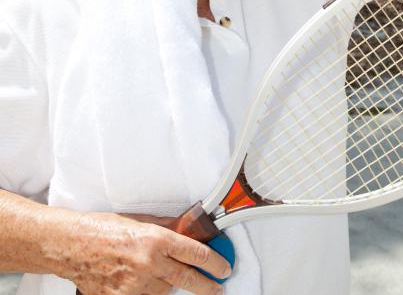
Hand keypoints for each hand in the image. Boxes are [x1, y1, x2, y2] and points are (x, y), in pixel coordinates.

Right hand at [59, 211, 228, 294]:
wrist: (72, 245)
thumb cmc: (103, 228)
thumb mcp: (140, 221)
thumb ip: (167, 228)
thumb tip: (188, 230)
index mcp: (155, 239)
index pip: (195, 253)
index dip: (214, 262)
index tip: (222, 267)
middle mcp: (149, 263)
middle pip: (188, 279)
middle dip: (207, 285)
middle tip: (217, 286)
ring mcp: (136, 285)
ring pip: (165, 291)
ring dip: (169, 283)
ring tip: (159, 272)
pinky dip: (149, 291)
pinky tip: (144, 281)